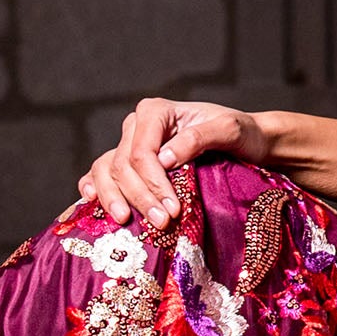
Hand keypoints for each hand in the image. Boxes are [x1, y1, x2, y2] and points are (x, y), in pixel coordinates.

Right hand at [78, 95, 267, 229]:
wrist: (245, 142)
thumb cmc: (241, 133)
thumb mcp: (230, 130)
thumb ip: (199, 137)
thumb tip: (164, 158)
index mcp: (156, 112)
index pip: (142, 152)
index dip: (153, 183)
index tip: (173, 209)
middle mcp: (137, 126)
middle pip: (123, 165)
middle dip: (140, 197)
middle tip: (162, 223)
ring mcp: (130, 145)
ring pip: (106, 170)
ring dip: (113, 198)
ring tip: (126, 222)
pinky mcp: (131, 164)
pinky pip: (103, 174)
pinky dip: (95, 188)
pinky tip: (91, 203)